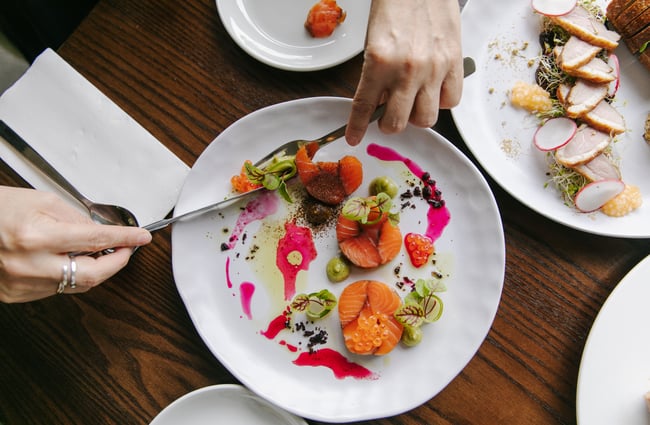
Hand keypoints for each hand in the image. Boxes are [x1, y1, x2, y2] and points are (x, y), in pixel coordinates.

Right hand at [0, 187, 151, 302]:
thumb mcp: (40, 201)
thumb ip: (75, 218)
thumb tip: (102, 234)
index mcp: (35, 236)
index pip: (95, 240)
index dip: (124, 239)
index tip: (142, 237)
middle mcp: (28, 264)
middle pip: (93, 274)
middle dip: (118, 262)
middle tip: (128, 249)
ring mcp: (20, 284)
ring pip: (76, 284)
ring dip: (94, 268)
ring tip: (96, 251)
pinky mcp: (15, 295)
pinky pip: (56, 289)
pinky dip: (70, 275)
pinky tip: (68, 261)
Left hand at [345, 0, 462, 144]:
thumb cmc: (395, 8)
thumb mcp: (374, 43)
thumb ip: (375, 77)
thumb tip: (378, 106)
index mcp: (378, 61)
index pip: (364, 107)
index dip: (356, 127)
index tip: (353, 138)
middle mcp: (406, 69)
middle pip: (397, 123)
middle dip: (389, 125)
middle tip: (388, 117)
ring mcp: (433, 68)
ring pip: (425, 119)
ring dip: (416, 117)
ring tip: (413, 103)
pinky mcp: (454, 63)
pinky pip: (451, 101)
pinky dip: (441, 101)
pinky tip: (434, 89)